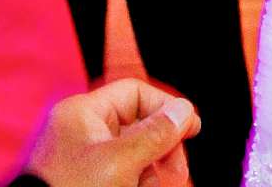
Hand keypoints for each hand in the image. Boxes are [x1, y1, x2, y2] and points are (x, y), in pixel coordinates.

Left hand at [25, 81, 198, 186]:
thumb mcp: (120, 162)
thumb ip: (155, 134)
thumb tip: (184, 111)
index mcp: (82, 113)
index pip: (134, 93)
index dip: (165, 108)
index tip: (190, 129)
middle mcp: (81, 131)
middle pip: (137, 125)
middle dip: (162, 147)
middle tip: (178, 172)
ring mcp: (82, 158)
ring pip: (132, 154)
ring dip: (151, 171)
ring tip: (156, 186)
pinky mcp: (85, 181)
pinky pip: (121, 173)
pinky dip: (136, 181)